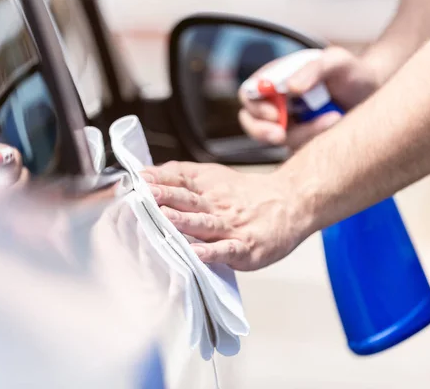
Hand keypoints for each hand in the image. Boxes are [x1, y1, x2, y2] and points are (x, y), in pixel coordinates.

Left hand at [141, 162, 310, 270]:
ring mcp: (231, 226)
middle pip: (187, 198)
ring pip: (204, 223)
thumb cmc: (246, 195)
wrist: (291, 202)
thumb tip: (149, 176)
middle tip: (144, 194)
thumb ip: (184, 176)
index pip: (179, 179)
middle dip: (164, 196)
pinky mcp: (245, 247)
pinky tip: (196, 253)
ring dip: (182, 221)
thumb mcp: (215, 177)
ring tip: (164, 219)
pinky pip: (226, 250)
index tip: (137, 179)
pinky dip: (211, 252)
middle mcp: (216, 203)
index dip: (158, 178)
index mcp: (207, 185)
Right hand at [238, 46, 379, 149]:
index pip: (249, 94)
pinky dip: (314, 141)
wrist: (372, 93)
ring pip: (276, 139)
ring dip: (303, 133)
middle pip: (251, 122)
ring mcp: (287, 125)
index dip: (254, 106)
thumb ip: (312, 69)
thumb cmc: (351, 72)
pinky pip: (296, 150)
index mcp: (275, 80)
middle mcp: (276, 103)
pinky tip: (334, 125)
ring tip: (333, 118)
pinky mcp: (301, 142)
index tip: (274, 114)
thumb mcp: (336, 61)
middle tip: (280, 136)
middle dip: (263, 132)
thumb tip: (289, 87)